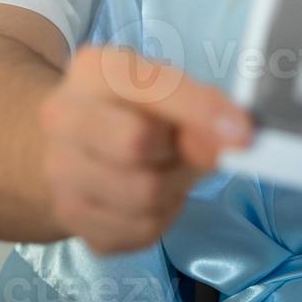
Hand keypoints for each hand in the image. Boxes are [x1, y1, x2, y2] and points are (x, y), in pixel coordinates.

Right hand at [38, 45, 252, 253]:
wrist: (67, 145)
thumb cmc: (128, 109)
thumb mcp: (163, 91)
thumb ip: (198, 108)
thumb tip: (233, 141)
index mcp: (93, 70)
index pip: (152, 88)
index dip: (201, 111)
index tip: (243, 134)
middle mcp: (63, 117)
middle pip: (136, 144)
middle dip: (177, 154)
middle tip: (184, 153)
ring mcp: (58, 172)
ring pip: (142, 196)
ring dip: (174, 190)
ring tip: (169, 174)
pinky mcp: (69, 218)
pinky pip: (138, 231)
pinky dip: (161, 218)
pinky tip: (151, 200)